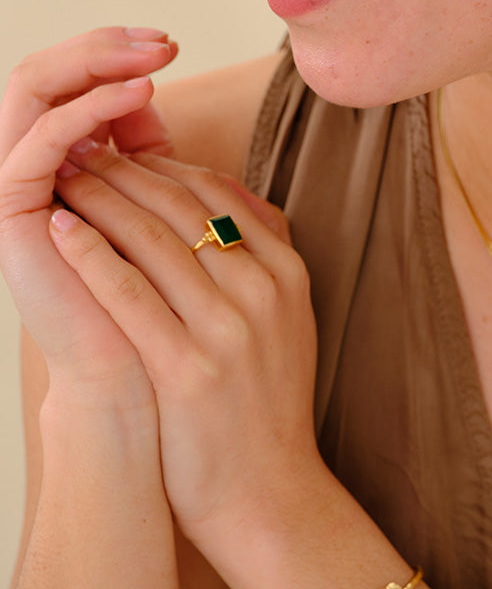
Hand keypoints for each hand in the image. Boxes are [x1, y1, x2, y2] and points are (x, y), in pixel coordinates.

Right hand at [0, 27, 177, 395]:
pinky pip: (41, 140)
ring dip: (95, 64)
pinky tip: (140, 93)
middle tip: (160, 39)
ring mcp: (17, 186)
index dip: (116, 56)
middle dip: (104, 49)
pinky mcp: (10, 209)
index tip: (170, 41)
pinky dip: (88, 109)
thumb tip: (166, 101)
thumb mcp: (174, 206)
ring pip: (35, 92)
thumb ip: (163, 160)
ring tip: (153, 56)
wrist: (143, 372)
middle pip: (48, 78)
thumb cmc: (169, 294)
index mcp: (62, 165)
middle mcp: (31, 168)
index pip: (72, 85)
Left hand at [48, 141, 320, 547]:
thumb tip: (223, 192)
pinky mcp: (187, 369)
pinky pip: (129, 295)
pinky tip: (60, 231)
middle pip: (183, 207)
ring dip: (101, 199)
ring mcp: (228, 329)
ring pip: (154, 240)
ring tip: (63, 176)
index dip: (163, 164)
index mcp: (286, 272)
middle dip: (126, 170)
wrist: (269, 488)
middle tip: (83, 146)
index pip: (219, 194)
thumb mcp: (288, 316)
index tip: (123, 149)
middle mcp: (263, 291)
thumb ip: (263, 252)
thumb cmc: (266, 398)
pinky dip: (91, 255)